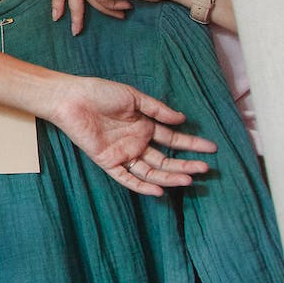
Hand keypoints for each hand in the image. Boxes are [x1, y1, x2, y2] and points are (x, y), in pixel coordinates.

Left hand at [46, 76, 214, 196]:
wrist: (72, 98)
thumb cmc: (99, 92)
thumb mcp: (133, 97)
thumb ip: (157, 110)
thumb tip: (182, 120)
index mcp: (143, 126)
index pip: (173, 139)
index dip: (192, 144)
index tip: (212, 148)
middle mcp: (136, 142)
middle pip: (165, 159)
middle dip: (185, 164)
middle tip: (205, 168)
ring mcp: (123, 153)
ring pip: (150, 171)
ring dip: (169, 176)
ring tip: (188, 180)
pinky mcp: (108, 161)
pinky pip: (126, 178)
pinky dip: (142, 185)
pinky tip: (159, 189)